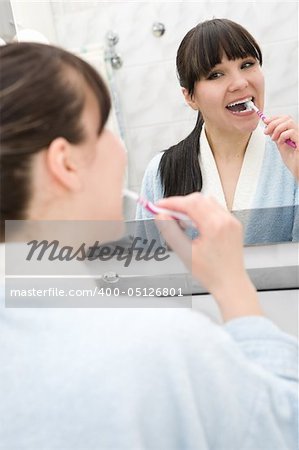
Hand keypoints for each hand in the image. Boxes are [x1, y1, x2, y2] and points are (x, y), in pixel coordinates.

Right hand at [155, 194, 261, 320]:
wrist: (230, 284)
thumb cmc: (211, 274)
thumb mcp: (185, 253)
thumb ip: (171, 231)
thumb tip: (161, 216)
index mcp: (215, 226)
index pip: (190, 203)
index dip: (172, 202)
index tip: (160, 205)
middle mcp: (226, 220)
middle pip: (199, 199)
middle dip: (181, 203)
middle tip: (168, 214)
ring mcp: (231, 221)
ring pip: (208, 202)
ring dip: (192, 207)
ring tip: (182, 222)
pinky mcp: (233, 225)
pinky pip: (215, 209)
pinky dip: (202, 212)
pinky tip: (195, 225)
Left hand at [264, 115, 298, 180]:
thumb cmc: (293, 162)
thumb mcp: (281, 146)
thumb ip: (277, 137)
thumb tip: (269, 128)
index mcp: (294, 132)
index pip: (286, 118)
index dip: (274, 118)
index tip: (265, 121)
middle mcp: (298, 132)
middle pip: (287, 118)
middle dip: (273, 122)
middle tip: (266, 132)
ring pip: (289, 122)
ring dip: (277, 129)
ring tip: (274, 138)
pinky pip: (291, 132)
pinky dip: (282, 136)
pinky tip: (281, 143)